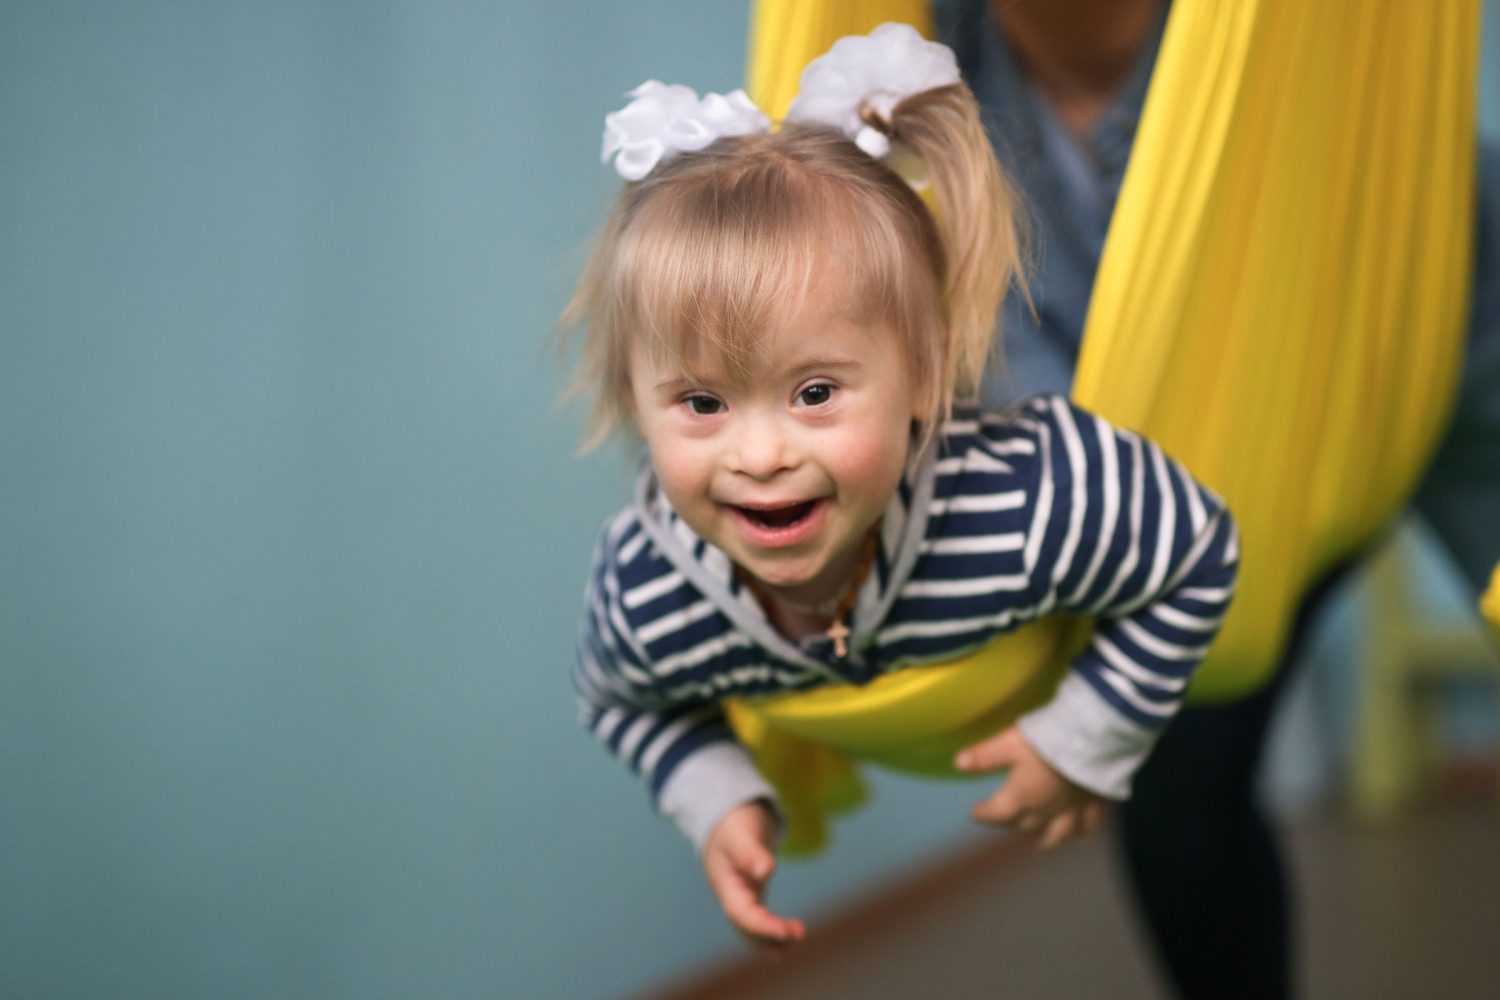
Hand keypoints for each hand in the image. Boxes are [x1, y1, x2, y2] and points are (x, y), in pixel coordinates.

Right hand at [702, 801, 806, 956]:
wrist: (727, 819)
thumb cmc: (733, 824)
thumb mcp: (740, 835)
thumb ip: (750, 853)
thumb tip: (767, 870)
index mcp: (726, 886)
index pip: (742, 914)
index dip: (762, 927)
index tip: (783, 932)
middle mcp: (732, 897)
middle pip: (748, 927)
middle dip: (770, 935)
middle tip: (798, 933)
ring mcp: (741, 898)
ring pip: (754, 928)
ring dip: (773, 938)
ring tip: (797, 937)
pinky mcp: (752, 895)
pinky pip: (760, 919)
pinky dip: (772, 930)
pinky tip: (789, 936)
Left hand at [956, 725, 1105, 849]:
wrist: (1093, 741)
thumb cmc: (1047, 741)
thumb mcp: (1009, 743)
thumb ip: (984, 756)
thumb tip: (957, 764)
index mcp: (1022, 797)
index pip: (997, 813)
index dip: (984, 814)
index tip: (973, 814)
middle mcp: (1045, 810)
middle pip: (1024, 825)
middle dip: (1010, 824)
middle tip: (1003, 820)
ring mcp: (1071, 809)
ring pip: (1056, 834)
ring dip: (1046, 841)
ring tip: (1040, 847)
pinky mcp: (1093, 803)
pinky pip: (1087, 825)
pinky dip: (1081, 833)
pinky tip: (1079, 835)